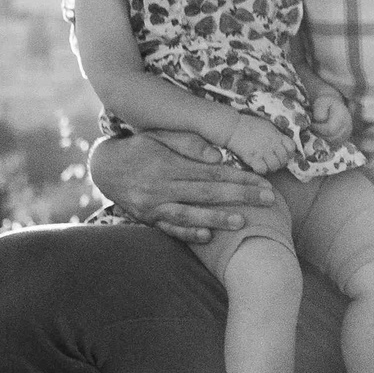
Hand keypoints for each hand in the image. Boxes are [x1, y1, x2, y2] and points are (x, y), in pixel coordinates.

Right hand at [89, 131, 275, 244]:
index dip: (240, 179)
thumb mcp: (160, 135)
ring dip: (217, 219)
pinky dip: (188, 233)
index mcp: (170, 165)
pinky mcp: (147, 219)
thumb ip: (188, 143)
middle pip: (207, 193)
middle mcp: (162, 186)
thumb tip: (217, 157)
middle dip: (240, 197)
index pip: (212, 173)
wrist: (104, 167)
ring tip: (242, 222)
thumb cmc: (140, 147)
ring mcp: (154, 205)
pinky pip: (170, 229)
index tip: (264, 183)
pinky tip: (207, 237)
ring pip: (190, 214)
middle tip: (269, 201)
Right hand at [222, 115, 292, 173]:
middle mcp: (273, 144)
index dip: (288, 153)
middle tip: (273, 162)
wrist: (233, 127)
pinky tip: (257, 166)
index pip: (291, 148)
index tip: (283, 154)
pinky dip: (261, 170)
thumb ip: (276, 134)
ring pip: (275, 166)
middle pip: (284, 159)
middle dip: (280, 163)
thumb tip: (282, 141)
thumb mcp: (267, 126)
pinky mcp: (253, 158)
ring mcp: (263, 151)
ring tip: (265, 165)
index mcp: (277, 135)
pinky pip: (263, 170)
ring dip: (271, 168)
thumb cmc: (249, 125)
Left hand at [308, 87, 353, 142]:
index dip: (318, 129)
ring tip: (318, 128)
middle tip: (313, 126)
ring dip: (322, 137)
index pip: (330, 129)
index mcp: (342, 116)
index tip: (311, 124)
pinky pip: (334, 144)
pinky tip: (322, 133)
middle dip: (319, 134)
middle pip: (331, 138)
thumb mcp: (320, 102)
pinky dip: (326, 140)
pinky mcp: (344, 138)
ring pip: (332, 142)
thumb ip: (319, 110)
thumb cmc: (325, 103)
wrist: (333, 105)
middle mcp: (348, 126)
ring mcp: (347, 133)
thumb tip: (320, 120)